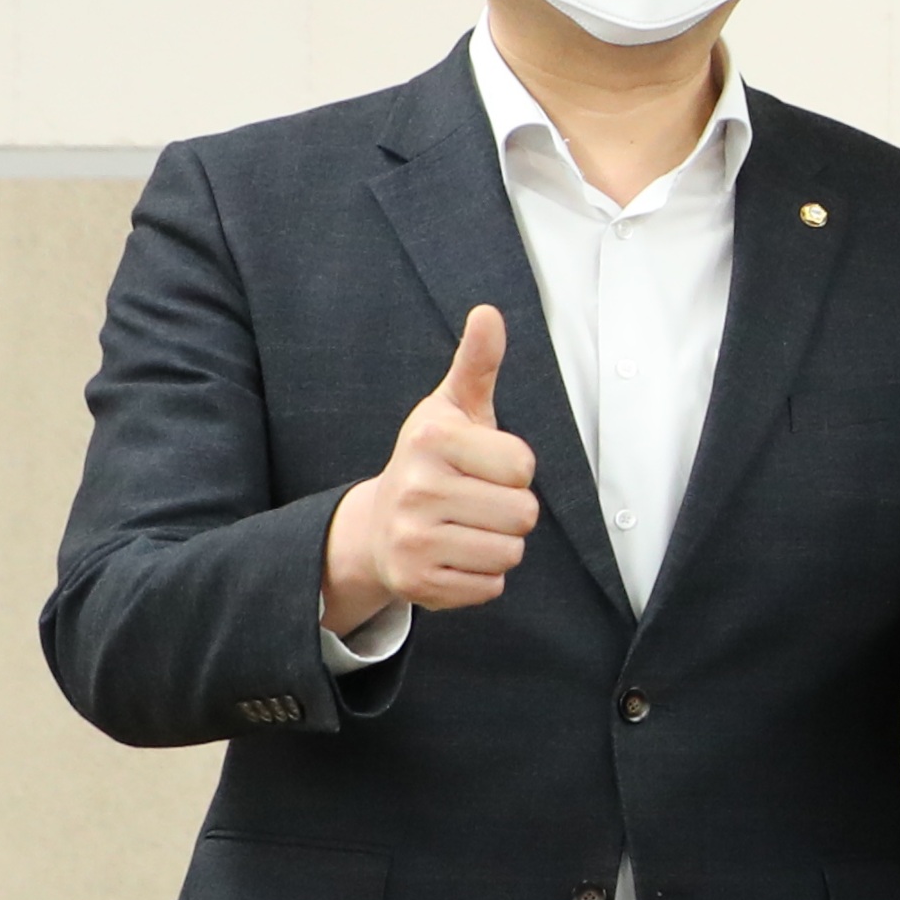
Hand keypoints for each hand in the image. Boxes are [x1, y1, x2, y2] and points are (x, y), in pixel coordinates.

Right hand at [319, 305, 539, 634]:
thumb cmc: (431, 461)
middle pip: (523, 514)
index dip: (514, 469)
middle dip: (511, 510)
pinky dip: (481, 577)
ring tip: (465, 528)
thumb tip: (489, 311)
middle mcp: (417, 490)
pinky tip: (453, 555)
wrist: (375, 528)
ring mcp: (413, 541)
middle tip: (474, 501)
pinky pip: (490, 587)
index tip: (482, 466)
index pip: (524, 467)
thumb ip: (477, 363)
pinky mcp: (418, 585)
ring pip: (510, 553)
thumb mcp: (451, 408)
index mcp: (432, 441)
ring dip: (499, 544)